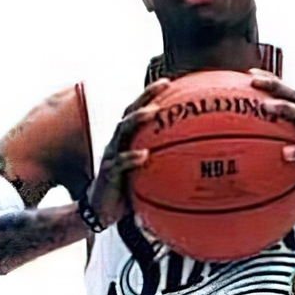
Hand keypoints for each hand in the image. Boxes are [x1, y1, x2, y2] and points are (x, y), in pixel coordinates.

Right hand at [83, 79, 170, 228]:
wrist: (100, 212)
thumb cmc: (126, 193)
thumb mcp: (146, 177)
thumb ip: (163, 167)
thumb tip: (194, 167)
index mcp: (126, 141)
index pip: (137, 111)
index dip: (151, 95)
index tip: (170, 82)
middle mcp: (117, 142)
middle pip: (130, 111)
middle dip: (146, 96)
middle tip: (165, 85)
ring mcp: (111, 156)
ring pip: (122, 130)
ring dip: (138, 119)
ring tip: (154, 112)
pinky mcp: (108, 173)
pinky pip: (120, 163)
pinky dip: (131, 158)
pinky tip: (144, 155)